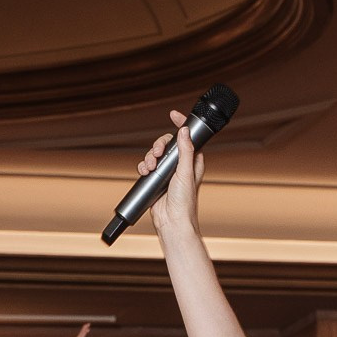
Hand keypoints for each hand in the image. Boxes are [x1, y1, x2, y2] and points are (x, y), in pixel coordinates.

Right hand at [143, 111, 205, 244]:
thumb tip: (185, 131)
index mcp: (192, 161)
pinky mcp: (156, 180)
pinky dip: (144, 166)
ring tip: (150, 167)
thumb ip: (186, 151)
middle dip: (159, 145)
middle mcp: (180, 165)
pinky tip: (145, 172)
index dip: (181, 124)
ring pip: (156, 154)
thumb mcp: (186, 173)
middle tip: (157, 152)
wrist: (172, 222)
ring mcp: (168, 172)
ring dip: (150, 157)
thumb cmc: (185, 202)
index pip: (188, 137)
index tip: (173, 114)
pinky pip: (147, 166)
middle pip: (167, 143)